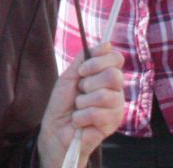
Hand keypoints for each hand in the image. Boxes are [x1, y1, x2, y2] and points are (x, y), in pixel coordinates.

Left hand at [37, 43, 124, 167]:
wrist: (56, 129)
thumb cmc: (63, 103)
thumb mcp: (70, 76)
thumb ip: (85, 59)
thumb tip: (107, 43)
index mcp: (106, 75)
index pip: (116, 59)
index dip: (98, 61)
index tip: (82, 71)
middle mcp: (116, 90)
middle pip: (114, 75)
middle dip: (89, 83)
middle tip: (80, 91)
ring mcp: (117, 107)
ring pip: (104, 96)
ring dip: (83, 102)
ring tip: (79, 108)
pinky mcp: (113, 124)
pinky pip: (97, 113)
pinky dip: (81, 116)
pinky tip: (80, 121)